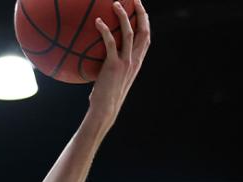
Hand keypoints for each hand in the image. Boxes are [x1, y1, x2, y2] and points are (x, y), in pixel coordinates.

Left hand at [87, 0, 150, 126]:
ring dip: (123, 16)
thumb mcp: (112, 79)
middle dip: (141, 13)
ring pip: (129, 33)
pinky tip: (97, 21)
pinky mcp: (114, 66)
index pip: (146, 38)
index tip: (140, 9)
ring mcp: (126, 62)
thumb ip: (110, 66)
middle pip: (143, 31)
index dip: (145, 22)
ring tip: (116, 3)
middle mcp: (135, 60)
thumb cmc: (104, 97)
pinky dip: (105, 30)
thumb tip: (96, 58)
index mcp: (136, 63)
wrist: (105, 110)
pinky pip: (110, 43)